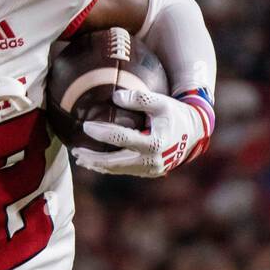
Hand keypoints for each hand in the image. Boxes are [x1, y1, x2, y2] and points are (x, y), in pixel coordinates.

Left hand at [73, 87, 212, 176]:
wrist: (194, 133)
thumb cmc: (175, 114)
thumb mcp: (162, 102)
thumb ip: (140, 98)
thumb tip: (115, 95)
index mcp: (155, 142)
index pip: (122, 138)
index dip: (102, 133)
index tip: (85, 126)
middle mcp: (151, 160)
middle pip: (114, 163)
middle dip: (93, 158)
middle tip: (75, 151)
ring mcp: (150, 170)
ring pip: (117, 170)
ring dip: (97, 165)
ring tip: (80, 158)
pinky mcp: (148, 173)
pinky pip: (124, 171)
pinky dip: (108, 167)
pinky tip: (95, 161)